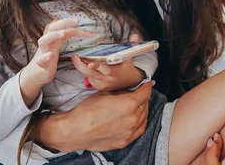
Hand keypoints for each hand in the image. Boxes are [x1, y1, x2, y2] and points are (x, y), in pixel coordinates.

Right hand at [20, 18, 94, 106]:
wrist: (35, 73)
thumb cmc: (47, 57)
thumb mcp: (54, 43)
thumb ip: (59, 32)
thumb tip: (58, 18)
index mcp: (53, 38)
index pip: (63, 27)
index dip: (74, 26)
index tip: (91, 31)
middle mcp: (47, 43)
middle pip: (52, 28)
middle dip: (64, 23)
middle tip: (77, 20)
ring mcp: (43, 53)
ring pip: (43, 41)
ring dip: (53, 36)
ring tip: (63, 33)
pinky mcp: (40, 64)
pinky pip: (40, 59)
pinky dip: (44, 57)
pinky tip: (50, 56)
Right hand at [35, 81, 152, 151]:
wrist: (76, 130)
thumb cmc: (87, 110)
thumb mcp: (105, 94)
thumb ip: (121, 92)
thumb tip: (129, 91)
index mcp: (128, 104)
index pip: (144, 92)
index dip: (147, 86)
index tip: (148, 83)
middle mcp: (132, 119)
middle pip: (145, 105)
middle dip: (144, 97)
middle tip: (141, 93)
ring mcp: (129, 132)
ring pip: (144, 118)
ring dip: (143, 110)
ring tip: (139, 105)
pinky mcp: (125, 141)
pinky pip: (139, 131)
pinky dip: (140, 123)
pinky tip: (137, 119)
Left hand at [71, 34, 144, 91]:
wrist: (130, 82)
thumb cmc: (128, 67)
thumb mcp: (131, 56)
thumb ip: (132, 45)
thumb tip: (135, 35)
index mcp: (115, 71)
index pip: (106, 69)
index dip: (97, 65)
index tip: (90, 62)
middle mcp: (108, 79)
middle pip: (91, 73)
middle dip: (80, 66)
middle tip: (74, 57)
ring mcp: (103, 85)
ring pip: (89, 75)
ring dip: (82, 67)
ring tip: (77, 59)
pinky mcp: (99, 88)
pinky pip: (90, 79)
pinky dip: (87, 72)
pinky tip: (87, 66)